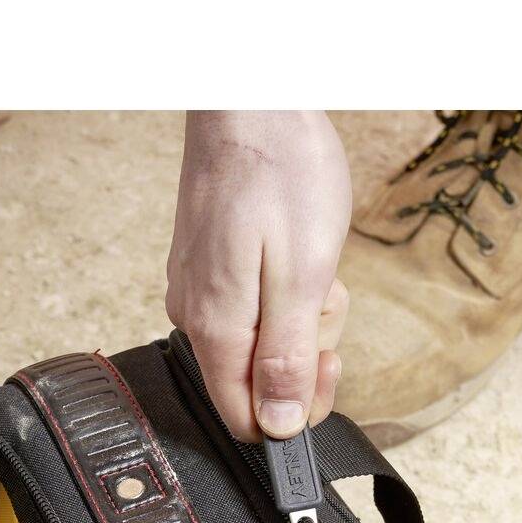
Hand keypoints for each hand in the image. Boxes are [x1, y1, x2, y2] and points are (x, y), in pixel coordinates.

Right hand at [166, 111, 351, 440]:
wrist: (249, 97)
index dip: (293, 409)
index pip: (246, 420)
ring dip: (300, 314)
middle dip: (306, 350)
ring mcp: (197, 290)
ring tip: (312, 261)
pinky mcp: (207, 268)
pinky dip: (284, 289)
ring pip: (259, 342)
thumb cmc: (280, 170)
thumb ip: (287, 358)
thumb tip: (276, 426)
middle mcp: (195, 317)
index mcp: (217, 328)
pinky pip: (252, 307)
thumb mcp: (304, 274)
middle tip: (324, 293)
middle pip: (257, 382)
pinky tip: (293, 251)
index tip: (325, 364)